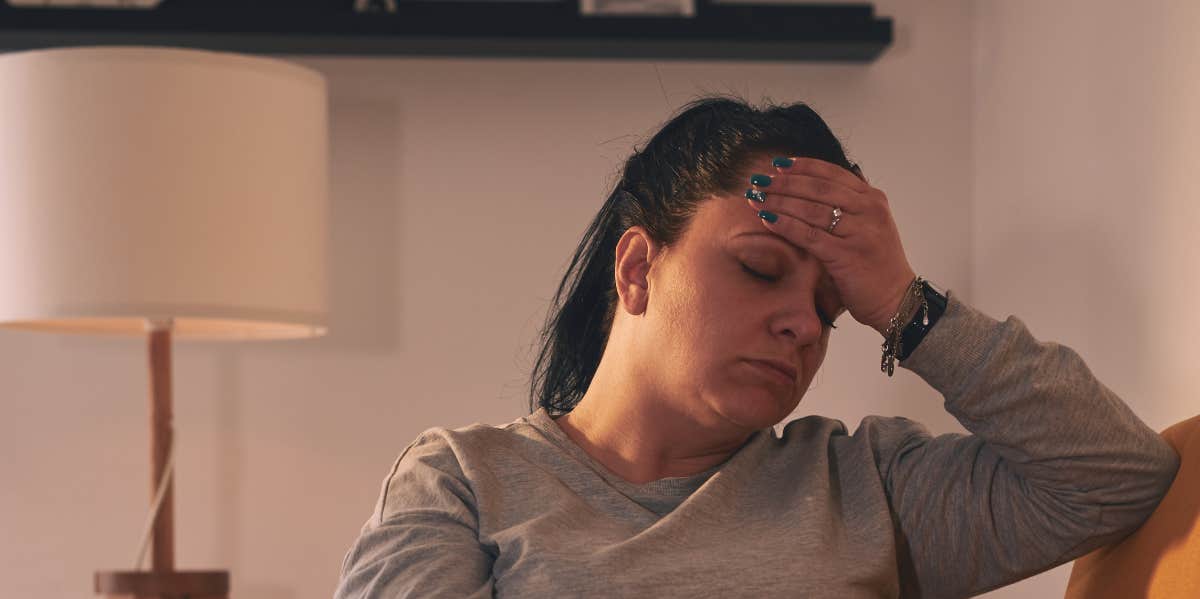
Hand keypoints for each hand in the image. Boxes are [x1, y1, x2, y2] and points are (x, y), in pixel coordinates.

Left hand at [746, 157, 916, 336]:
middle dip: (784, 183)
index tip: (777, 165)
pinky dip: (786, 225)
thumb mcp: (869, 224)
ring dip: (779, 201)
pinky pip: (809, 235)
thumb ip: (849, 204)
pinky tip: (767, 219)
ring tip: (755, 198)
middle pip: (818, 188)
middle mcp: (869, 210)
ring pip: (811, 210)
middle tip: (758, 180)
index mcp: (873, 198)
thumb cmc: (875, 264)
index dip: (802, 167)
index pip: (832, 174)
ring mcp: (860, 232)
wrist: (895, 299)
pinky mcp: (847, 255)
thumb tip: (816, 182)